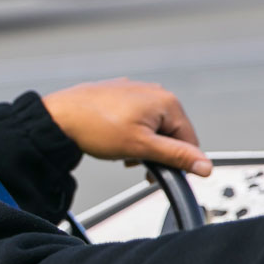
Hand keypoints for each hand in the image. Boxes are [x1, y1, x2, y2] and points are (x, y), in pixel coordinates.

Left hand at [41, 78, 211, 174]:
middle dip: (156, 152)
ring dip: (143, 145)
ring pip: (152, 127)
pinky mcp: (120, 94)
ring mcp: (136, 91)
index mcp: (167, 101)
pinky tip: (115, 141)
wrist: (59, 118)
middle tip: (137, 163)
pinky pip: (136, 118)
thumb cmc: (96, 127)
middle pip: (170, 133)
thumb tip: (204, 165)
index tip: (161, 172)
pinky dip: (130, 134)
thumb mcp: (142, 148)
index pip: (189, 139)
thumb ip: (176, 156)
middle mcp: (154, 91)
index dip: (177, 161)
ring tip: (124, 153)